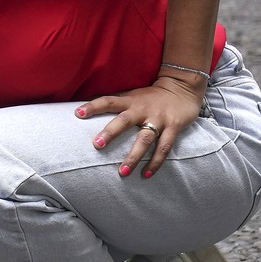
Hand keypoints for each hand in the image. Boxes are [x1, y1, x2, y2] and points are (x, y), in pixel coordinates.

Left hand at [76, 74, 205, 177]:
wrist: (183, 87)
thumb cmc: (151, 96)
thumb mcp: (133, 95)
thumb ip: (115, 102)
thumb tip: (86, 107)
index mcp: (130, 101)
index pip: (108, 101)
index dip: (93, 106)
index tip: (77, 113)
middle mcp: (142, 110)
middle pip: (124, 121)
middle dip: (111, 132)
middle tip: (97, 145)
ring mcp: (159, 119)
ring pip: (145, 139)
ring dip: (133, 156)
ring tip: (122, 172)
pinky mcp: (174, 127)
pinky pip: (164, 147)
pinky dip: (156, 162)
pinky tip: (146, 174)